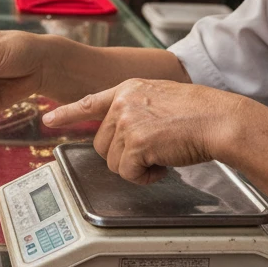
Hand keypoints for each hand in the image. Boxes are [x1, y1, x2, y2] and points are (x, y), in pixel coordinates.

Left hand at [44, 79, 248, 183]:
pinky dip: (144, 177)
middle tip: (151, 153)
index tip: (48, 120)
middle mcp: (122, 102)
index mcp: (128, 89)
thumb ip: (137, 108)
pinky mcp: (136, 142)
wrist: (219, 119)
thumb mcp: (160, 97)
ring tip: (161, 156)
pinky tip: (163, 165)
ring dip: (135, 167)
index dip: (66, 113)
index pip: (89, 102)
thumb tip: (125, 130)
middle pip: (101, 143)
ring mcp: (127, 121)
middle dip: (122, 155)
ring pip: (112, 161)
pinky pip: (127, 172)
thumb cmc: (200, 113)